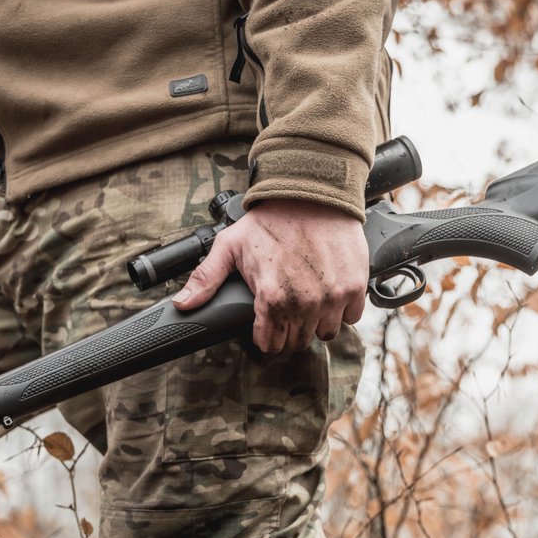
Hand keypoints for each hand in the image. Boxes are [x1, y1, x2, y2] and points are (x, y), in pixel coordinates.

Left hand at [172, 199, 367, 352]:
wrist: (312, 193)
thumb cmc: (271, 218)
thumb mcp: (230, 246)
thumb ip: (205, 279)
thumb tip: (182, 304)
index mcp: (272, 298)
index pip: (269, 345)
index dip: (265, 336)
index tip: (266, 324)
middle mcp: (304, 304)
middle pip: (296, 342)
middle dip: (289, 329)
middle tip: (285, 307)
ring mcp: (333, 297)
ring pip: (324, 333)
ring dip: (315, 322)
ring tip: (307, 299)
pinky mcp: (355, 287)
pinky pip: (350, 317)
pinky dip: (341, 309)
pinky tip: (329, 291)